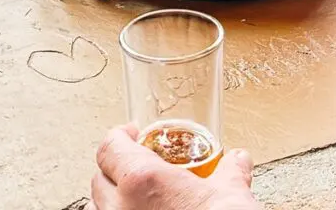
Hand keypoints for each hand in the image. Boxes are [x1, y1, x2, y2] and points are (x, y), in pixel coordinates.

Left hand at [91, 125, 258, 209]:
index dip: (120, 135)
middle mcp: (121, 208)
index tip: (132, 133)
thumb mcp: (231, 194)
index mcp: (142, 181)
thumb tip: (237, 161)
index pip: (110, 147)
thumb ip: (229, 172)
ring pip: (98, 208)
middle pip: (100, 178)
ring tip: (133, 198)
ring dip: (110, 200)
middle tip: (137, 165)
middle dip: (116, 167)